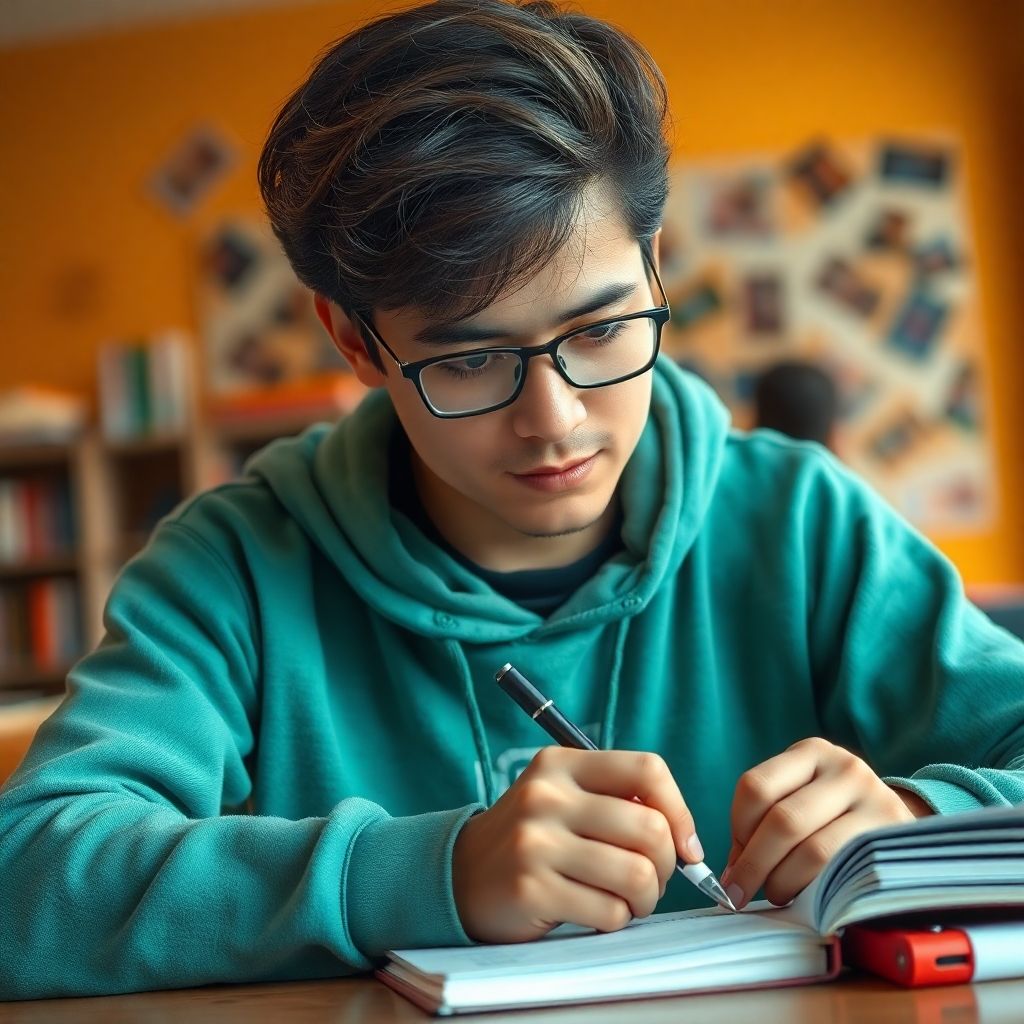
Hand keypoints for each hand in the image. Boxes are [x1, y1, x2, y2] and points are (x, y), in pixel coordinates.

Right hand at [451, 747, 702, 942]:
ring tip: (627, 899)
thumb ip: (617, 800)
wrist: (462, 874)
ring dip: (645, 899)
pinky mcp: (531, 888)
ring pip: (637, 875)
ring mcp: (536, 842)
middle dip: (666, 866)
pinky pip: (609, 912)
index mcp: (561, 763)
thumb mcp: (564, 797)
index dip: (680, 810)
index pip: (647, 769)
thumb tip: (684, 839)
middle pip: (650, 829)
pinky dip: (615, 919)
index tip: (685, 845)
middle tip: (651, 879)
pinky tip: (595, 911)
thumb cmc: (533, 837)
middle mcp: (547, 795)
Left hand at [720, 737, 932, 909]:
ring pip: (813, 850)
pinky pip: (843, 871)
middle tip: (739, 891)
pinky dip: (814, 890)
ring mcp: (874, 800)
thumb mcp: (801, 798)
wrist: (898, 824)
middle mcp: (845, 768)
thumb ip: (764, 823)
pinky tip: (805, 898)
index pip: (756, 787)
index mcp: (811, 752)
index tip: (733, 859)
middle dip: (754, 863)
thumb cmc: (834, 816)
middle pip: (783, 820)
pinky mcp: (893, 837)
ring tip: (775, 894)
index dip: (738, 828)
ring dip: (782, 881)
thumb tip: (732, 871)